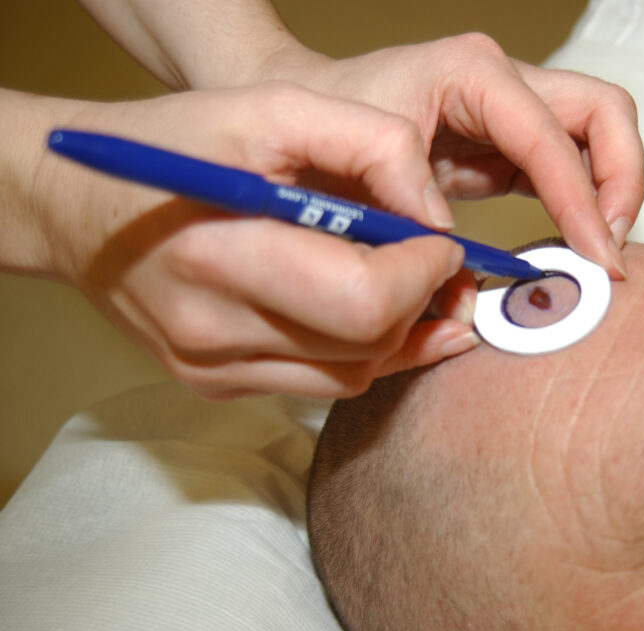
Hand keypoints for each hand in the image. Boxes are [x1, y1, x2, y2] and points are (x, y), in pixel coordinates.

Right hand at [28, 84, 479, 398]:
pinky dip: (358, 351)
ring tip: (413, 287)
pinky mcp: (213, 384)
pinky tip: (366, 311)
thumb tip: (435, 216)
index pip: (361, 300)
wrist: (76, 205)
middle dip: (423, 304)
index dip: (423, 274)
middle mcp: (210, 329)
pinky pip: (318, 384)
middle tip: (442, 268)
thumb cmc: (175, 145)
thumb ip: (370, 145)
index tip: (442, 242)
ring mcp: (209, 367)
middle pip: (365, 346)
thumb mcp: (273, 108)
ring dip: (399, 333)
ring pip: (351, 376)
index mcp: (220, 254)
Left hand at [251, 34, 643, 277]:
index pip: (553, 137)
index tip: (599, 259)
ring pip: (599, 137)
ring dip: (611, 195)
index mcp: (473, 71)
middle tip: (611, 252)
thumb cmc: (326, 121)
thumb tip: (455, 247)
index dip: (584, 200)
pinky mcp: (508, 148)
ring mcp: (512, 113)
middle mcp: (505, 82)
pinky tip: (574, 249)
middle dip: (622, 182)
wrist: (303, 115)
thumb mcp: (354, 148)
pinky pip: (568, 170)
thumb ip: (404, 189)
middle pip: (604, 114)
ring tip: (600, 256)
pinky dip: (582, 207)